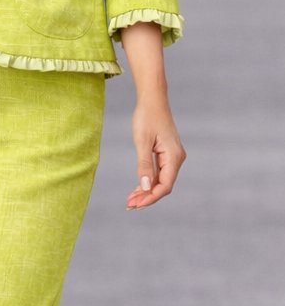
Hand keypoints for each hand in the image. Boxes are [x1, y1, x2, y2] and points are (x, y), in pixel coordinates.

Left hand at [126, 94, 185, 208]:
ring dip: (147, 191)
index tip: (135, 204)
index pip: (165, 186)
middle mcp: (176, 158)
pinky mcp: (166, 154)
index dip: (151, 197)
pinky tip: (138, 188)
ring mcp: (172, 157)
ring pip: (161, 180)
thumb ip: (144, 165)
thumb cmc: (147, 117)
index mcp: (174, 157)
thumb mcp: (142, 141)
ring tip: (130, 199)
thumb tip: (146, 187)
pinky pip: (159, 173)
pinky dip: (149, 181)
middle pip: (164, 185)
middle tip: (129, 205)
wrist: (152, 100)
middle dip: (147, 197)